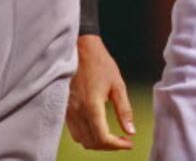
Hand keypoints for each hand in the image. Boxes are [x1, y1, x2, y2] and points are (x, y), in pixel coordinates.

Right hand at [66, 34, 134, 150]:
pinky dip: (87, 136)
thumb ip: (124, 110)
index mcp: (91, 106)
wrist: (80, 49)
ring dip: (97, 143)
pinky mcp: (64, 109)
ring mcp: (68, 111)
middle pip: (91, 142)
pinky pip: (74, 131)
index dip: (117, 145)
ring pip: (81, 139)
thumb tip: (131, 131)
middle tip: (123, 140)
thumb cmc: (100, 64)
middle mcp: (77, 112)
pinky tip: (98, 129)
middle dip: (109, 146)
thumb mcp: (118, 85)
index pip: (102, 138)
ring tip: (112, 137)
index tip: (128, 143)